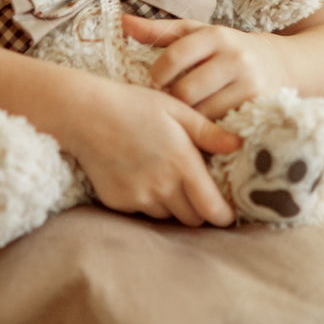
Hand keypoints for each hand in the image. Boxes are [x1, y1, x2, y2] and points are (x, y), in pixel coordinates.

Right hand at [62, 74, 241, 228]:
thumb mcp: (176, 109)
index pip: (212, 210)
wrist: (85, 114)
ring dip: (173, 205)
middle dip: (199, 210)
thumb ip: (208, 132)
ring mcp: (139, 198)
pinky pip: (142, 211)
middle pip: (192, 219)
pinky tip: (141, 175)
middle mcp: (162, 187)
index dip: (224, 215)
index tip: (227, 210)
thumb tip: (238, 145)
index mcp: (182, 164)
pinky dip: (148, 201)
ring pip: (168, 216)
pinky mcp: (118, 202)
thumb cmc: (134, 105)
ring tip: (166, 177)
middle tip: (198, 191)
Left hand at [122, 13, 283, 120]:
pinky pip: (221, 127)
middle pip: (186, 91)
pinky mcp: (259, 108)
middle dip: (172, 101)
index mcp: (216, 35)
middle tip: (166, 105)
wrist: (284, 64)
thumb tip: (122, 22)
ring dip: (189, 119)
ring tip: (183, 117)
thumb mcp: (199, 34)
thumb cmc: (229, 49)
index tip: (154, 82)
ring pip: (203, 114)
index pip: (175, 55)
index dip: (157, 74)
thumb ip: (161, 31)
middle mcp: (235, 57)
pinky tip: (203, 127)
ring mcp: (249, 84)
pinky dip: (209, 130)